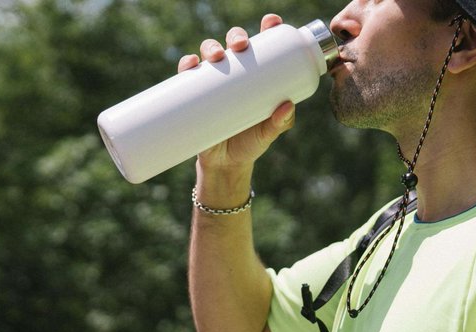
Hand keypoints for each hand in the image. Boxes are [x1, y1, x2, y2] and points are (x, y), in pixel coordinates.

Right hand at [178, 14, 296, 172]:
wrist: (225, 164)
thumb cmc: (251, 143)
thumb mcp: (269, 133)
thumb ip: (281, 122)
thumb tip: (288, 105)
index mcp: (257, 74)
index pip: (263, 45)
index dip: (268, 28)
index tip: (271, 22)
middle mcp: (235, 72)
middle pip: (234, 43)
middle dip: (237, 36)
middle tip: (241, 45)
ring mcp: (213, 81)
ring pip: (210, 52)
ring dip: (211, 46)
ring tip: (217, 56)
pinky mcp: (193, 94)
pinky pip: (187, 73)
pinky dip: (187, 64)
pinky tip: (190, 63)